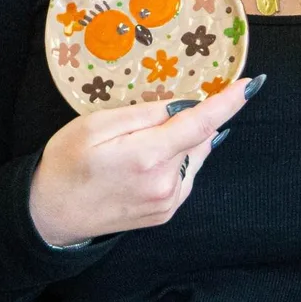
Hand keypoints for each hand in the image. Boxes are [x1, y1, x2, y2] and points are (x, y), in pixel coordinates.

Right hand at [28, 74, 259, 247]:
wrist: (50, 215)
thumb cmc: (66, 164)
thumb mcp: (94, 126)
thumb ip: (142, 114)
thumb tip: (181, 106)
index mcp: (148, 157)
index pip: (200, 123)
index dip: (228, 103)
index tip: (250, 85)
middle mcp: (166, 183)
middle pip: (199, 138)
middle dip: (188, 120)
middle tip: (150, 119)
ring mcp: (169, 201)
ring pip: (195, 156)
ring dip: (181, 142)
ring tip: (137, 146)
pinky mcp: (167, 212)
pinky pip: (186, 175)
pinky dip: (176, 160)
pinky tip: (145, 162)